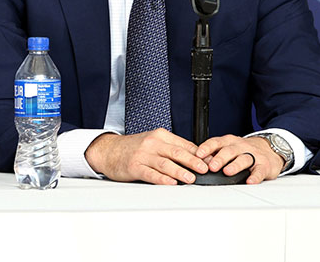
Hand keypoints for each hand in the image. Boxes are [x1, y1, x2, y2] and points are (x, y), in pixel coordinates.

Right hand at [84, 129, 208, 184]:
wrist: (109, 150)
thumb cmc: (134, 148)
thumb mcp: (154, 142)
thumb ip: (172, 148)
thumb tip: (196, 158)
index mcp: (160, 135)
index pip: (184, 144)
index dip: (199, 154)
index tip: (210, 161)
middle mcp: (152, 143)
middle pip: (177, 152)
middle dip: (193, 161)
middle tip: (205, 169)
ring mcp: (143, 155)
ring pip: (165, 163)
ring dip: (179, 171)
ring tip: (191, 178)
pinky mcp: (134, 167)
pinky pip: (150, 174)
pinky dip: (162, 179)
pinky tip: (170, 183)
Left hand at [196, 135, 283, 184]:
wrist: (270, 149)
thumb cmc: (244, 150)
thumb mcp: (229, 147)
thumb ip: (215, 154)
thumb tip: (196, 163)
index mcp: (229, 142)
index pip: (216, 142)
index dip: (207, 148)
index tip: (198, 154)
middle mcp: (241, 146)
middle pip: (229, 150)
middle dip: (219, 158)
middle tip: (211, 166)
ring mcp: (253, 155)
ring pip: (244, 158)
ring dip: (235, 165)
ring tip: (227, 172)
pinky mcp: (264, 165)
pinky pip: (259, 171)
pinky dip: (255, 176)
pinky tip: (250, 181)